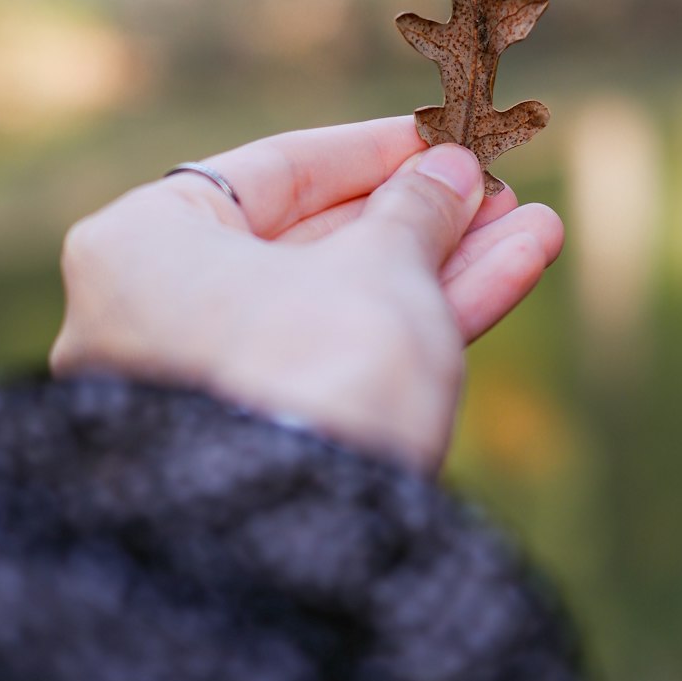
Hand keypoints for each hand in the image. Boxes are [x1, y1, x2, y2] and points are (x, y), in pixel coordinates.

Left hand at [52, 116, 562, 468]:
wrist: (308, 542)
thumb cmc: (318, 363)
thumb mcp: (381, 265)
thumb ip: (415, 209)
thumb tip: (449, 173)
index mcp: (143, 248)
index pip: (270, 174)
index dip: (370, 152)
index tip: (441, 138)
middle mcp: (156, 319)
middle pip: (315, 246)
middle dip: (422, 218)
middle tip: (497, 192)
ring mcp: (211, 391)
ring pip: (346, 309)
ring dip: (447, 268)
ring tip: (538, 230)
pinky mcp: (267, 448)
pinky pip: (347, 362)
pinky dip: (425, 324)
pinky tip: (517, 270)